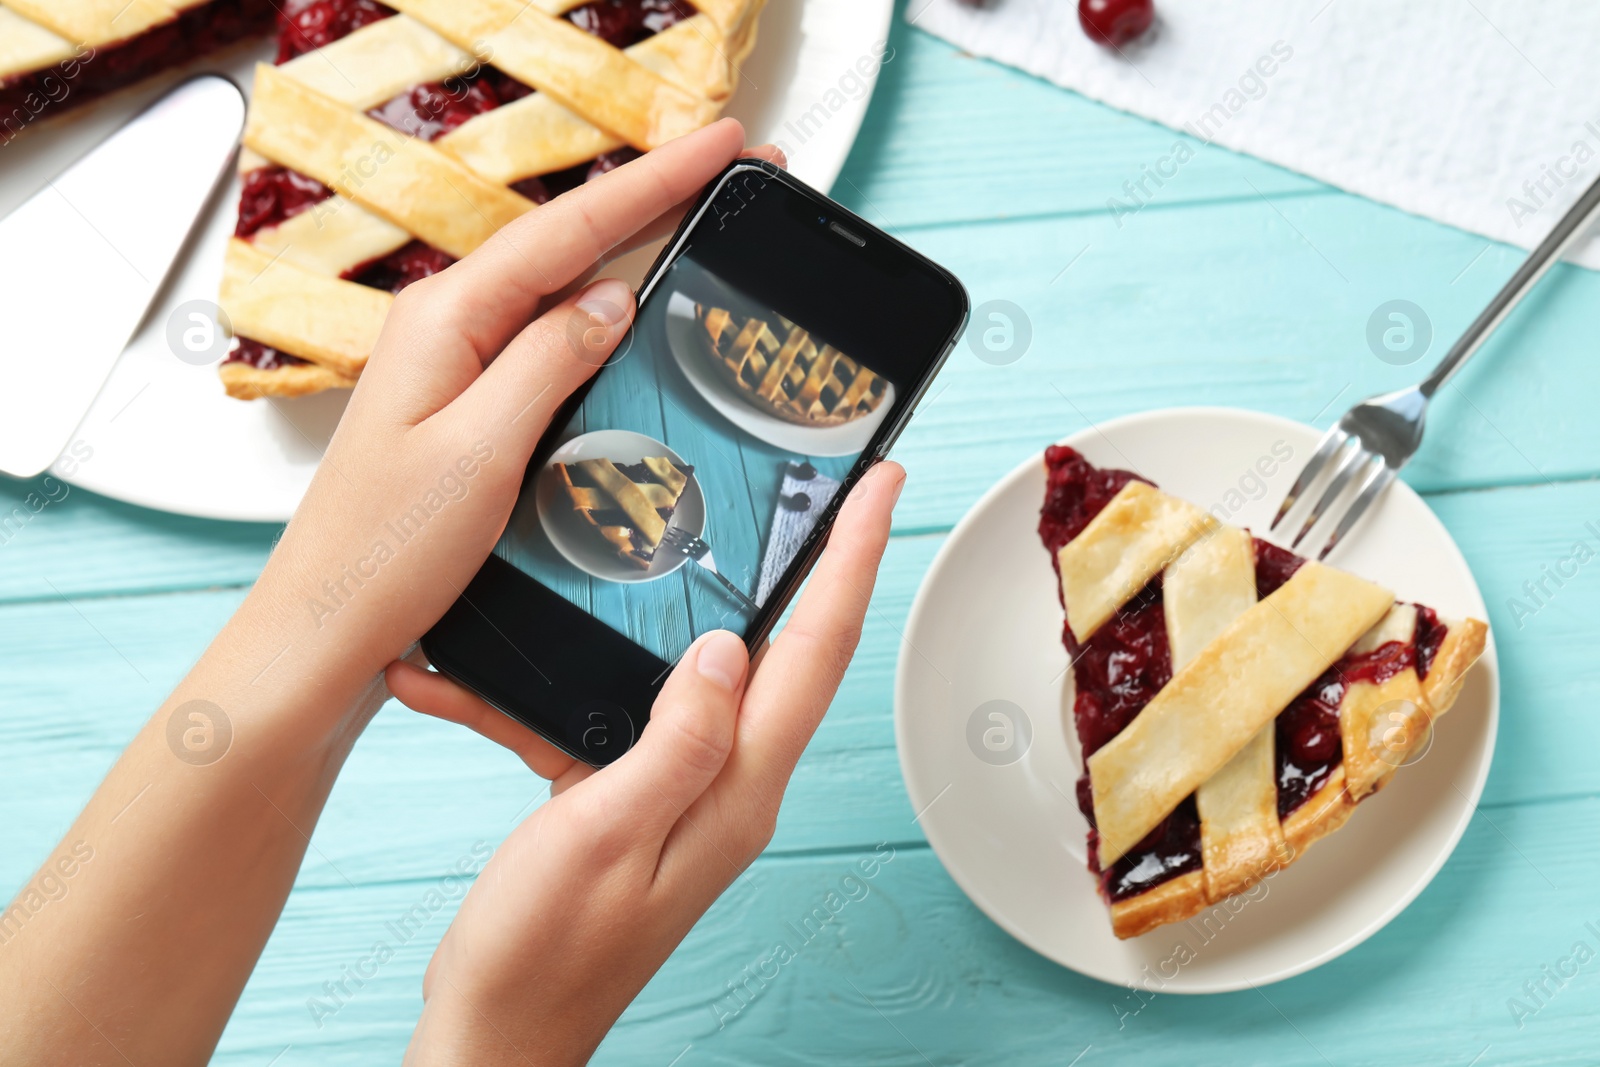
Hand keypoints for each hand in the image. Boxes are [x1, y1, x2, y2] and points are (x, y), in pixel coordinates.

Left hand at [243, 119, 782, 690]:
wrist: (329, 623)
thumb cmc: (386, 550)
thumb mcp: (482, 451)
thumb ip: (549, 363)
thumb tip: (613, 299)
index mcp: (447, 319)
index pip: (569, 229)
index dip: (655, 182)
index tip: (723, 146)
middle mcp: (446, 324)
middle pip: (566, 241)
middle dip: (653, 199)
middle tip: (732, 167)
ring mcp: (453, 360)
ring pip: (557, 283)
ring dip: (631, 246)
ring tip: (700, 217)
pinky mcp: (464, 399)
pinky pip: (544, 334)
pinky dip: (599, 309)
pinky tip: (634, 308)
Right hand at [390, 459, 903, 1065]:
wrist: (498, 1034)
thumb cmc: (541, 954)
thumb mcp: (604, 833)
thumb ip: (676, 741)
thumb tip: (733, 650)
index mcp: (736, 790)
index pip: (816, 651)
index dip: (853, 558)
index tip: (880, 484)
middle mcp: (727, 786)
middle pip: (788, 651)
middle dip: (814, 563)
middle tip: (822, 488)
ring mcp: (685, 792)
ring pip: (703, 675)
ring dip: (678, 613)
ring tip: (679, 543)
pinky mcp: (636, 799)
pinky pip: (618, 718)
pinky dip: (560, 690)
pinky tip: (481, 685)